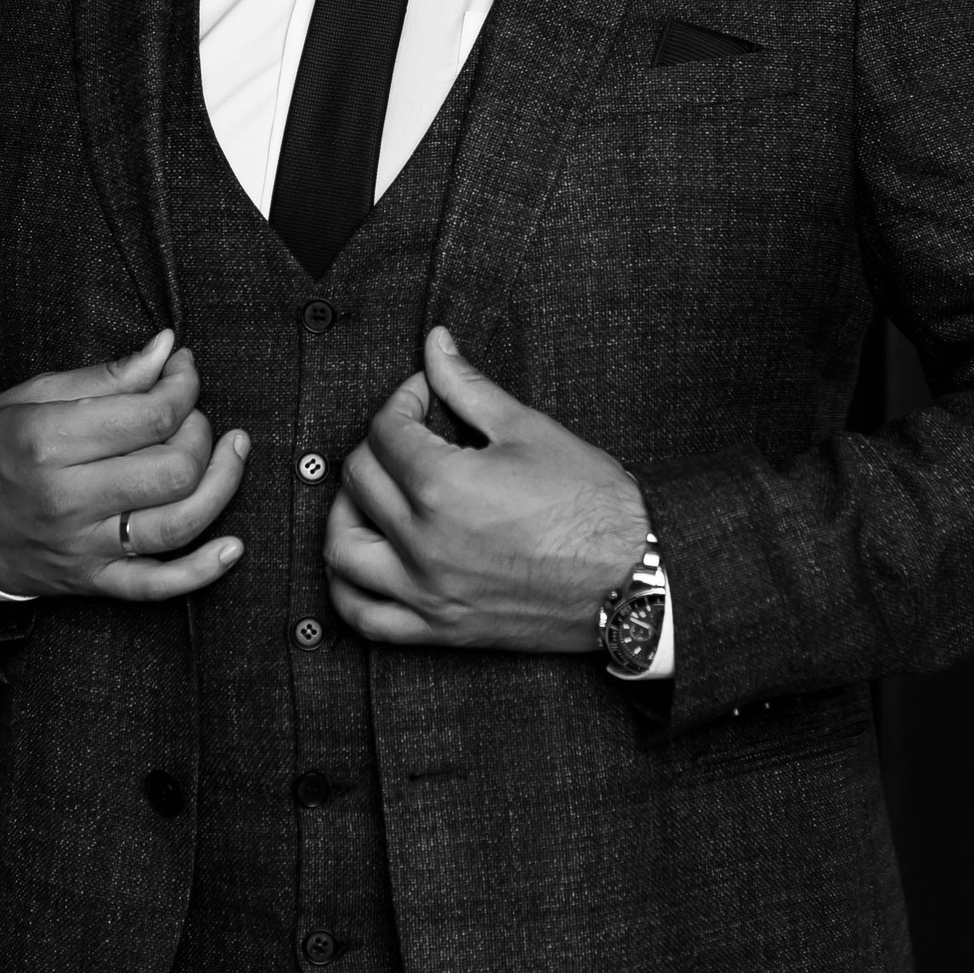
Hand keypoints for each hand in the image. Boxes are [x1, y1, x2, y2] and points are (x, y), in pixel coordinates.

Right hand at [0, 329, 249, 601]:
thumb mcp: (35, 396)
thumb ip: (106, 376)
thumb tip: (166, 348)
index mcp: (48, 443)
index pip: (150, 416)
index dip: (183, 386)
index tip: (183, 369)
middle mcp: (67, 499)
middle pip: (172, 468)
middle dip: (200, 431)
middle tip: (191, 413)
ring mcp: (82, 547)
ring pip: (178, 523)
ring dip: (222, 483)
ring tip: (232, 451)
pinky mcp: (91, 581)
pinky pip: (157, 586)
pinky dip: (202, 571)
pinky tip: (234, 546)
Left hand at [323, 328, 647, 651]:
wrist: (631, 580)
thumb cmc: (591, 505)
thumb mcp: (529, 431)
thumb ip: (469, 387)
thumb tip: (436, 344)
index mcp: (442, 485)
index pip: (387, 431)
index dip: (404, 401)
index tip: (426, 397)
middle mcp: (422, 542)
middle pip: (359, 481)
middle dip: (378, 446)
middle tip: (410, 436)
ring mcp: (425, 590)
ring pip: (342, 549)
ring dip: (345, 513)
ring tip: (372, 496)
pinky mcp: (438, 628)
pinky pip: (363, 617)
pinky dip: (345, 590)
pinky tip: (361, 563)